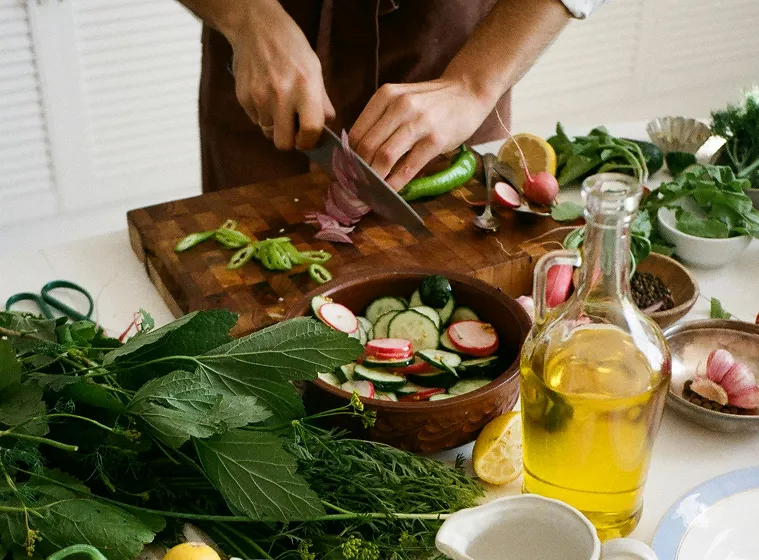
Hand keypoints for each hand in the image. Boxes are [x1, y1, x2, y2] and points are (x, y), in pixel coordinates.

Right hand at [227, 2, 334, 149]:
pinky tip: (265, 95)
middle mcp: (282, 95)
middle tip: (292, 128)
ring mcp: (259, 97)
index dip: (310, 142)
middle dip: (289, 140)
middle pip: (283, 143)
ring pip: (268, 132)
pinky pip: (255, 120)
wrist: (256, 27)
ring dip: (275, 125)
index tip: (308, 139)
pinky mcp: (243, 97)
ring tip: (278, 105)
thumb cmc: (292, 48)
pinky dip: (262, 114)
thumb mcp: (315, 69)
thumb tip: (325, 129)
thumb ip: (322, 102)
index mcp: (306, 87)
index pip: (310, 130)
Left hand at [348, 78, 491, 189]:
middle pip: (367, 147)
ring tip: (369, 191)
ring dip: (374, 179)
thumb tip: (357, 153)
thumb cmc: (431, 101)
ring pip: (384, 157)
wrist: (468, 91)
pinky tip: (390, 192)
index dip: (348, 157)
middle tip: (355, 187)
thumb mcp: (401, 99)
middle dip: (358, 171)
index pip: (356, 133)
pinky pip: (408, 167)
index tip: (346, 172)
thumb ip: (381, 120)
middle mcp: (399, 107)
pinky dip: (395, 183)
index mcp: (385, 96)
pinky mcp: (435, 140)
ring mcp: (419, 123)